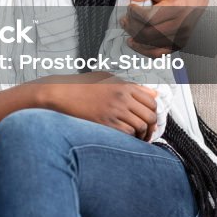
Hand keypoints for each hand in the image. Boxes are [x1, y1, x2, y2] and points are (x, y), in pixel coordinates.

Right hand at [36, 72, 157, 140]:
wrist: (62, 93)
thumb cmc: (82, 86)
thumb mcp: (108, 79)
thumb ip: (132, 85)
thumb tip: (153, 94)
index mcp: (124, 86)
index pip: (152, 101)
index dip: (155, 112)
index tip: (151, 119)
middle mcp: (122, 98)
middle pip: (149, 116)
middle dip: (151, 127)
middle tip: (148, 132)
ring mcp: (114, 111)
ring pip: (140, 127)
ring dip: (142, 134)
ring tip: (138, 137)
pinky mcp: (105, 123)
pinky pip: (127, 133)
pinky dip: (130, 137)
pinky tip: (126, 137)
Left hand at [123, 0, 208, 56]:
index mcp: (179, 6)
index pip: (150, 18)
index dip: (134, 14)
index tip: (130, 6)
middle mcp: (183, 24)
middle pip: (148, 33)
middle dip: (131, 25)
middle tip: (124, 18)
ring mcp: (183, 36)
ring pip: (151, 45)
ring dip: (134, 37)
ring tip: (128, 26)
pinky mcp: (180, 44)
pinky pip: (159, 54)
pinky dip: (143, 50)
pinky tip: (134, 42)